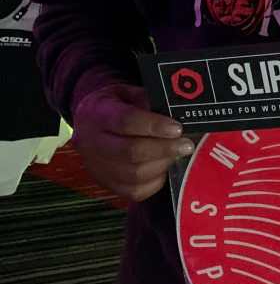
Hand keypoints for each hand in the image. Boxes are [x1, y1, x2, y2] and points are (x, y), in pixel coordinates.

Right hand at [72, 83, 193, 201]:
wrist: (88, 124)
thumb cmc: (114, 104)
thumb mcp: (126, 92)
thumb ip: (146, 99)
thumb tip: (173, 112)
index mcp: (95, 114)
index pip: (125, 121)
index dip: (154, 126)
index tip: (177, 128)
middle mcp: (90, 143)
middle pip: (130, 152)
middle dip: (164, 149)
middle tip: (186, 144)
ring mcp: (96, 167)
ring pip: (134, 174)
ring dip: (162, 164)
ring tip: (176, 154)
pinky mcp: (105, 184)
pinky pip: (134, 191)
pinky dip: (154, 182)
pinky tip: (164, 168)